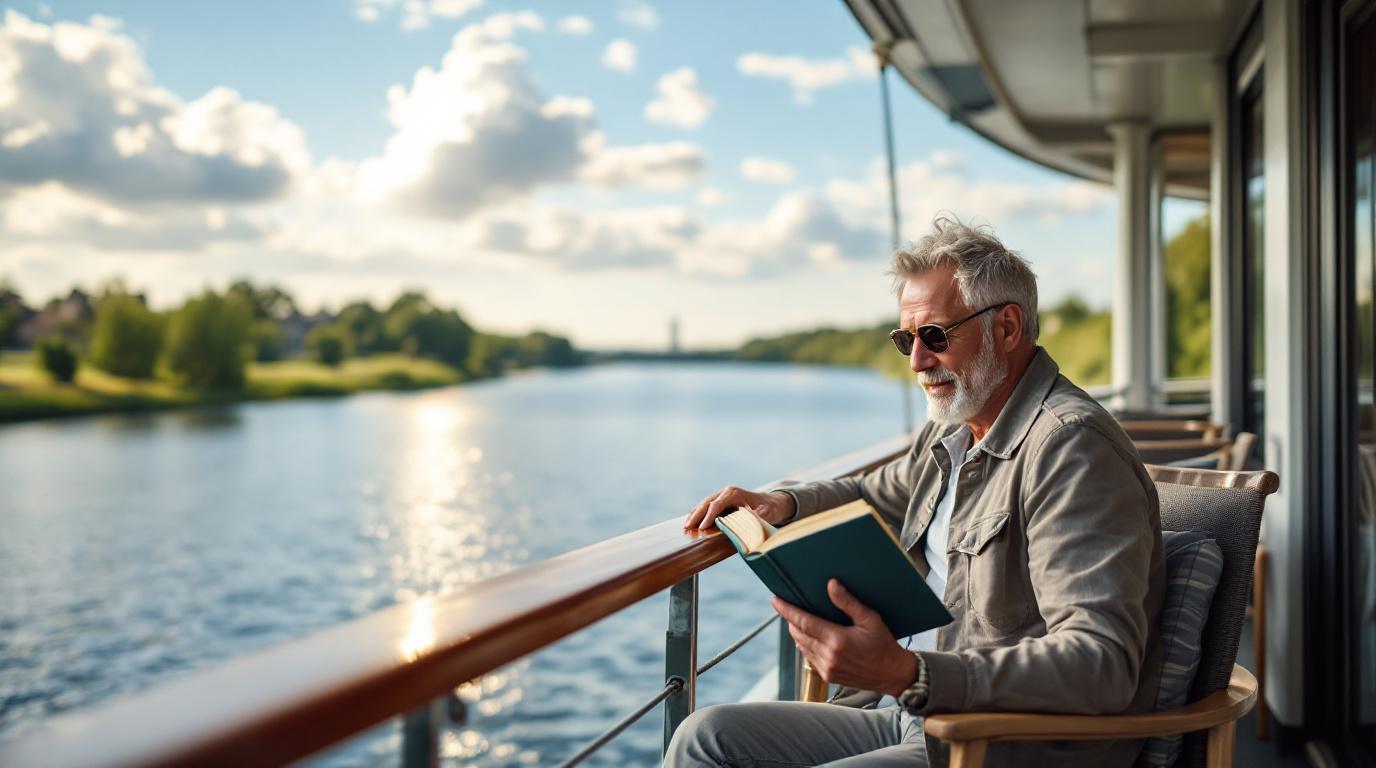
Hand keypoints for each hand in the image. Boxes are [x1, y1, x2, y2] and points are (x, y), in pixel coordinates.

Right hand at [684, 486, 795, 529]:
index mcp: (734, 493)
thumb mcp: (767, 512)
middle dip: (696, 515)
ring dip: (694, 514)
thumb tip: (753, 518)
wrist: (770, 503)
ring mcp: (722, 495)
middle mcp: (726, 492)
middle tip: (687, 527)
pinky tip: (691, 521)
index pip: (717, 504)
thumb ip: (759, 515)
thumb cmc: (768, 509)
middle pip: (707, 502)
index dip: (708, 516)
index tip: (702, 527)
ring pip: (704, 503)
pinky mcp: (720, 501)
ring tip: (685, 526)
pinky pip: (706, 506)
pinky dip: (698, 513)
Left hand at [772, 579, 918, 697]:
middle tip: (786, 605)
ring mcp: (827, 669)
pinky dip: (805, 645)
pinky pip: (809, 657)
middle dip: (790, 619)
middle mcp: (829, 656)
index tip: (775, 600)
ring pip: (801, 646)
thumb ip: (848, 602)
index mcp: (837, 641)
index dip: (787, 610)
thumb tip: (831, 585)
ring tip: (796, 619)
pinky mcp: (829, 677)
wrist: (893, 674)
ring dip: (797, 632)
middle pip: (798, 633)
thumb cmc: (884, 644)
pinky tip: (809, 636)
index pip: (804, 622)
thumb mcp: (870, 619)